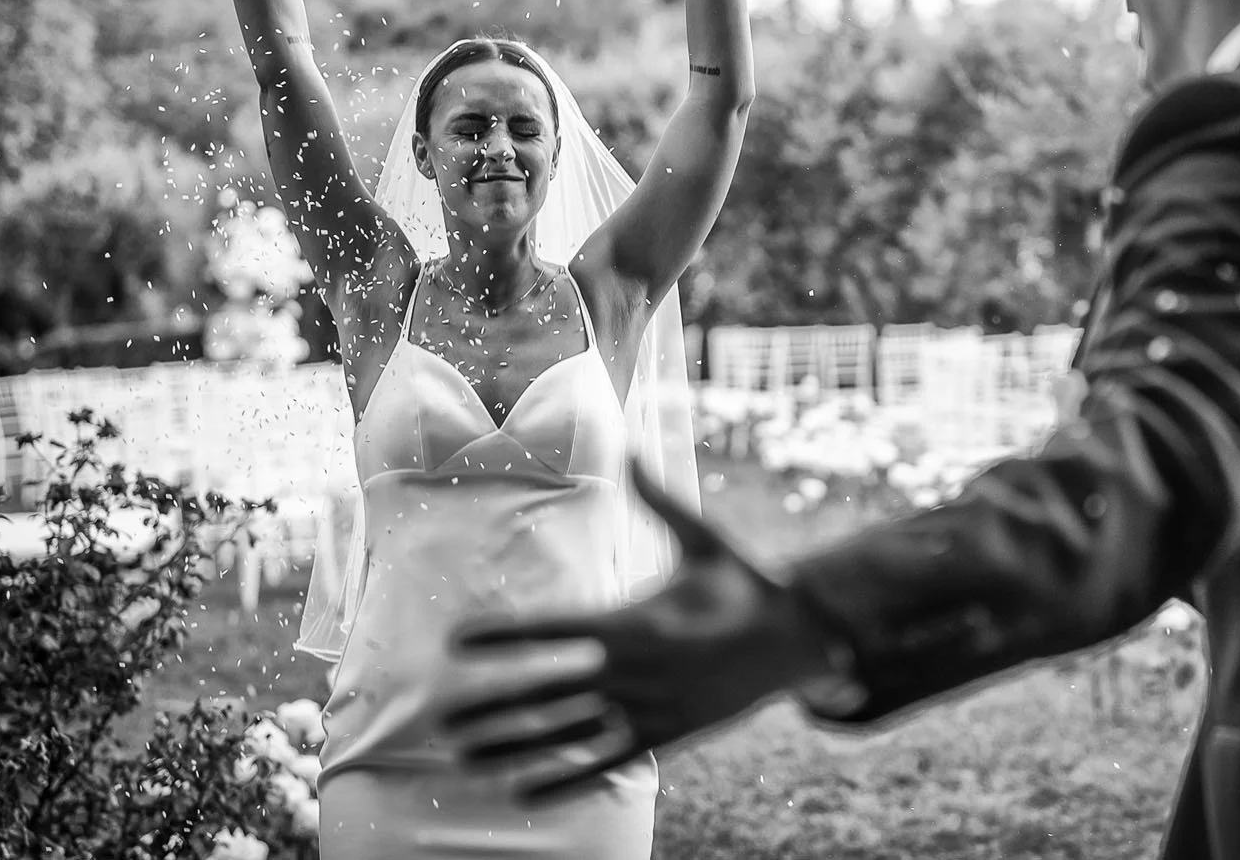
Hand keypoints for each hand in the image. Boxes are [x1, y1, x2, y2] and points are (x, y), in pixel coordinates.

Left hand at [438, 461, 842, 799]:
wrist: (799, 643)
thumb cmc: (743, 584)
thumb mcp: (705, 539)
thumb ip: (658, 500)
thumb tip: (631, 446)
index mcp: (639, 620)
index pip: (556, 630)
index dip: (505, 636)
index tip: (458, 640)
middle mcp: (637, 672)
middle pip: (550, 692)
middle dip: (493, 703)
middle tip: (440, 713)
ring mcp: (649, 710)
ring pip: (567, 734)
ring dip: (513, 744)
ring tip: (463, 752)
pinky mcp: (663, 737)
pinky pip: (604, 763)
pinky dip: (564, 781)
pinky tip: (522, 793)